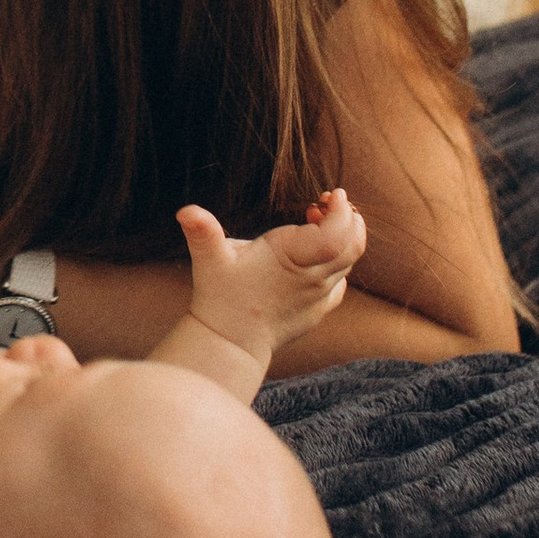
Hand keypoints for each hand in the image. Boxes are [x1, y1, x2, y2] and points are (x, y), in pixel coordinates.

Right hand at [176, 189, 366, 360]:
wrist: (231, 343)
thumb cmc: (220, 298)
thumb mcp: (209, 261)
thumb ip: (201, 232)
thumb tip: (185, 211)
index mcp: (291, 259)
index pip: (336, 235)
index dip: (341, 212)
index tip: (332, 194)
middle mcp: (312, 278)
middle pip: (353, 245)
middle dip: (348, 217)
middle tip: (326, 203)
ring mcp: (320, 296)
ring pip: (350, 261)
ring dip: (344, 235)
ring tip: (317, 218)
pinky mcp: (320, 309)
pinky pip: (342, 280)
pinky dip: (340, 260)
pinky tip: (317, 250)